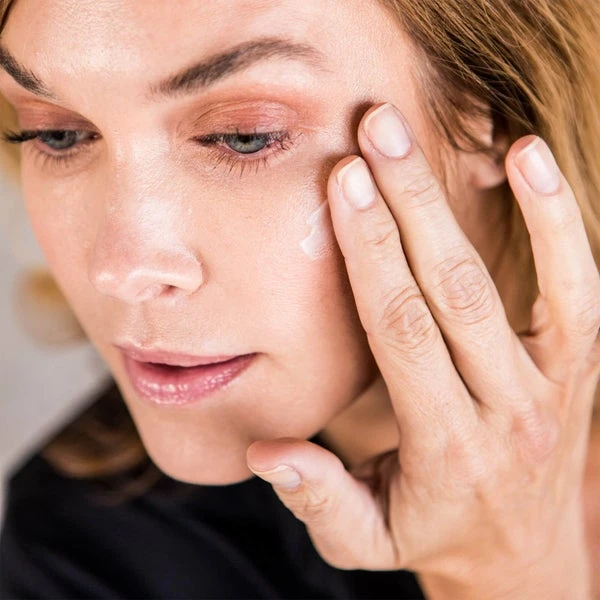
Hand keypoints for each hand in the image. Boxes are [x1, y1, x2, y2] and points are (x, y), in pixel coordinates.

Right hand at [246, 103, 599, 597]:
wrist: (522, 552)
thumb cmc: (431, 534)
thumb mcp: (367, 539)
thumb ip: (319, 499)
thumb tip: (267, 453)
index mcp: (446, 446)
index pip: (403, 332)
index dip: (372, 256)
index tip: (344, 188)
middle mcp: (507, 409)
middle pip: (452, 290)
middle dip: (407, 206)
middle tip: (375, 133)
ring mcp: (555, 383)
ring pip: (509, 278)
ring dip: (457, 201)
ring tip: (417, 138)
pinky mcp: (579, 362)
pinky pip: (578, 283)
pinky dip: (556, 217)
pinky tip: (528, 157)